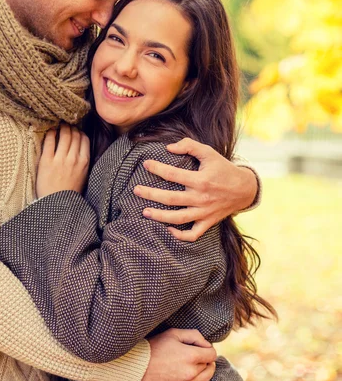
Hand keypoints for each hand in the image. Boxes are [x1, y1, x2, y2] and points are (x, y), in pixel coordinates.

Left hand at [36, 124, 89, 198]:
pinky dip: (50, 133)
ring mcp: (60, 159)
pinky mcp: (47, 161)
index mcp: (84, 162)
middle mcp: (73, 158)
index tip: (75, 131)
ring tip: (59, 126)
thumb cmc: (70, 190)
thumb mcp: (83, 175)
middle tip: (66, 125)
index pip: (84, 139)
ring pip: (64, 135)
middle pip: (74, 135)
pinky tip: (50, 132)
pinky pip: (49, 141)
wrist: (57, 204)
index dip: (79, 132)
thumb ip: (83, 160)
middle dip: (70, 127)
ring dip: (62, 128)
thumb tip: (80, 145)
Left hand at [135, 138, 257, 241]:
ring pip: (179, 218)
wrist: (245, 189)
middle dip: (151, 195)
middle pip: (171, 199)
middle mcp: (201, 198)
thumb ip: (189, 146)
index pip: (173, 175)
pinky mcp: (208, 222)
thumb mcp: (209, 152)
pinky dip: (181, 235)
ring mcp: (204, 212)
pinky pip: (193, 234)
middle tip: (136, 190)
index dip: (157, 168)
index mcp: (200, 180)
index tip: (145, 164)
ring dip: (160, 217)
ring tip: (145, 212)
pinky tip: (168, 230)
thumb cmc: (223, 169)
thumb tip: (169, 147)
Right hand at [136, 328, 223, 380]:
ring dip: (207, 369)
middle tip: (195, 354)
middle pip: (209, 364)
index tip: (199, 346)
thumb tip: (206, 344)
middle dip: (205, 358)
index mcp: (190, 355)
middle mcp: (191, 372)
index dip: (207, 348)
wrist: (136, 366)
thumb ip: (194, 335)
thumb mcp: (173, 333)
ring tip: (200, 364)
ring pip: (207, 377)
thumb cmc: (154, 347)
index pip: (211, 353)